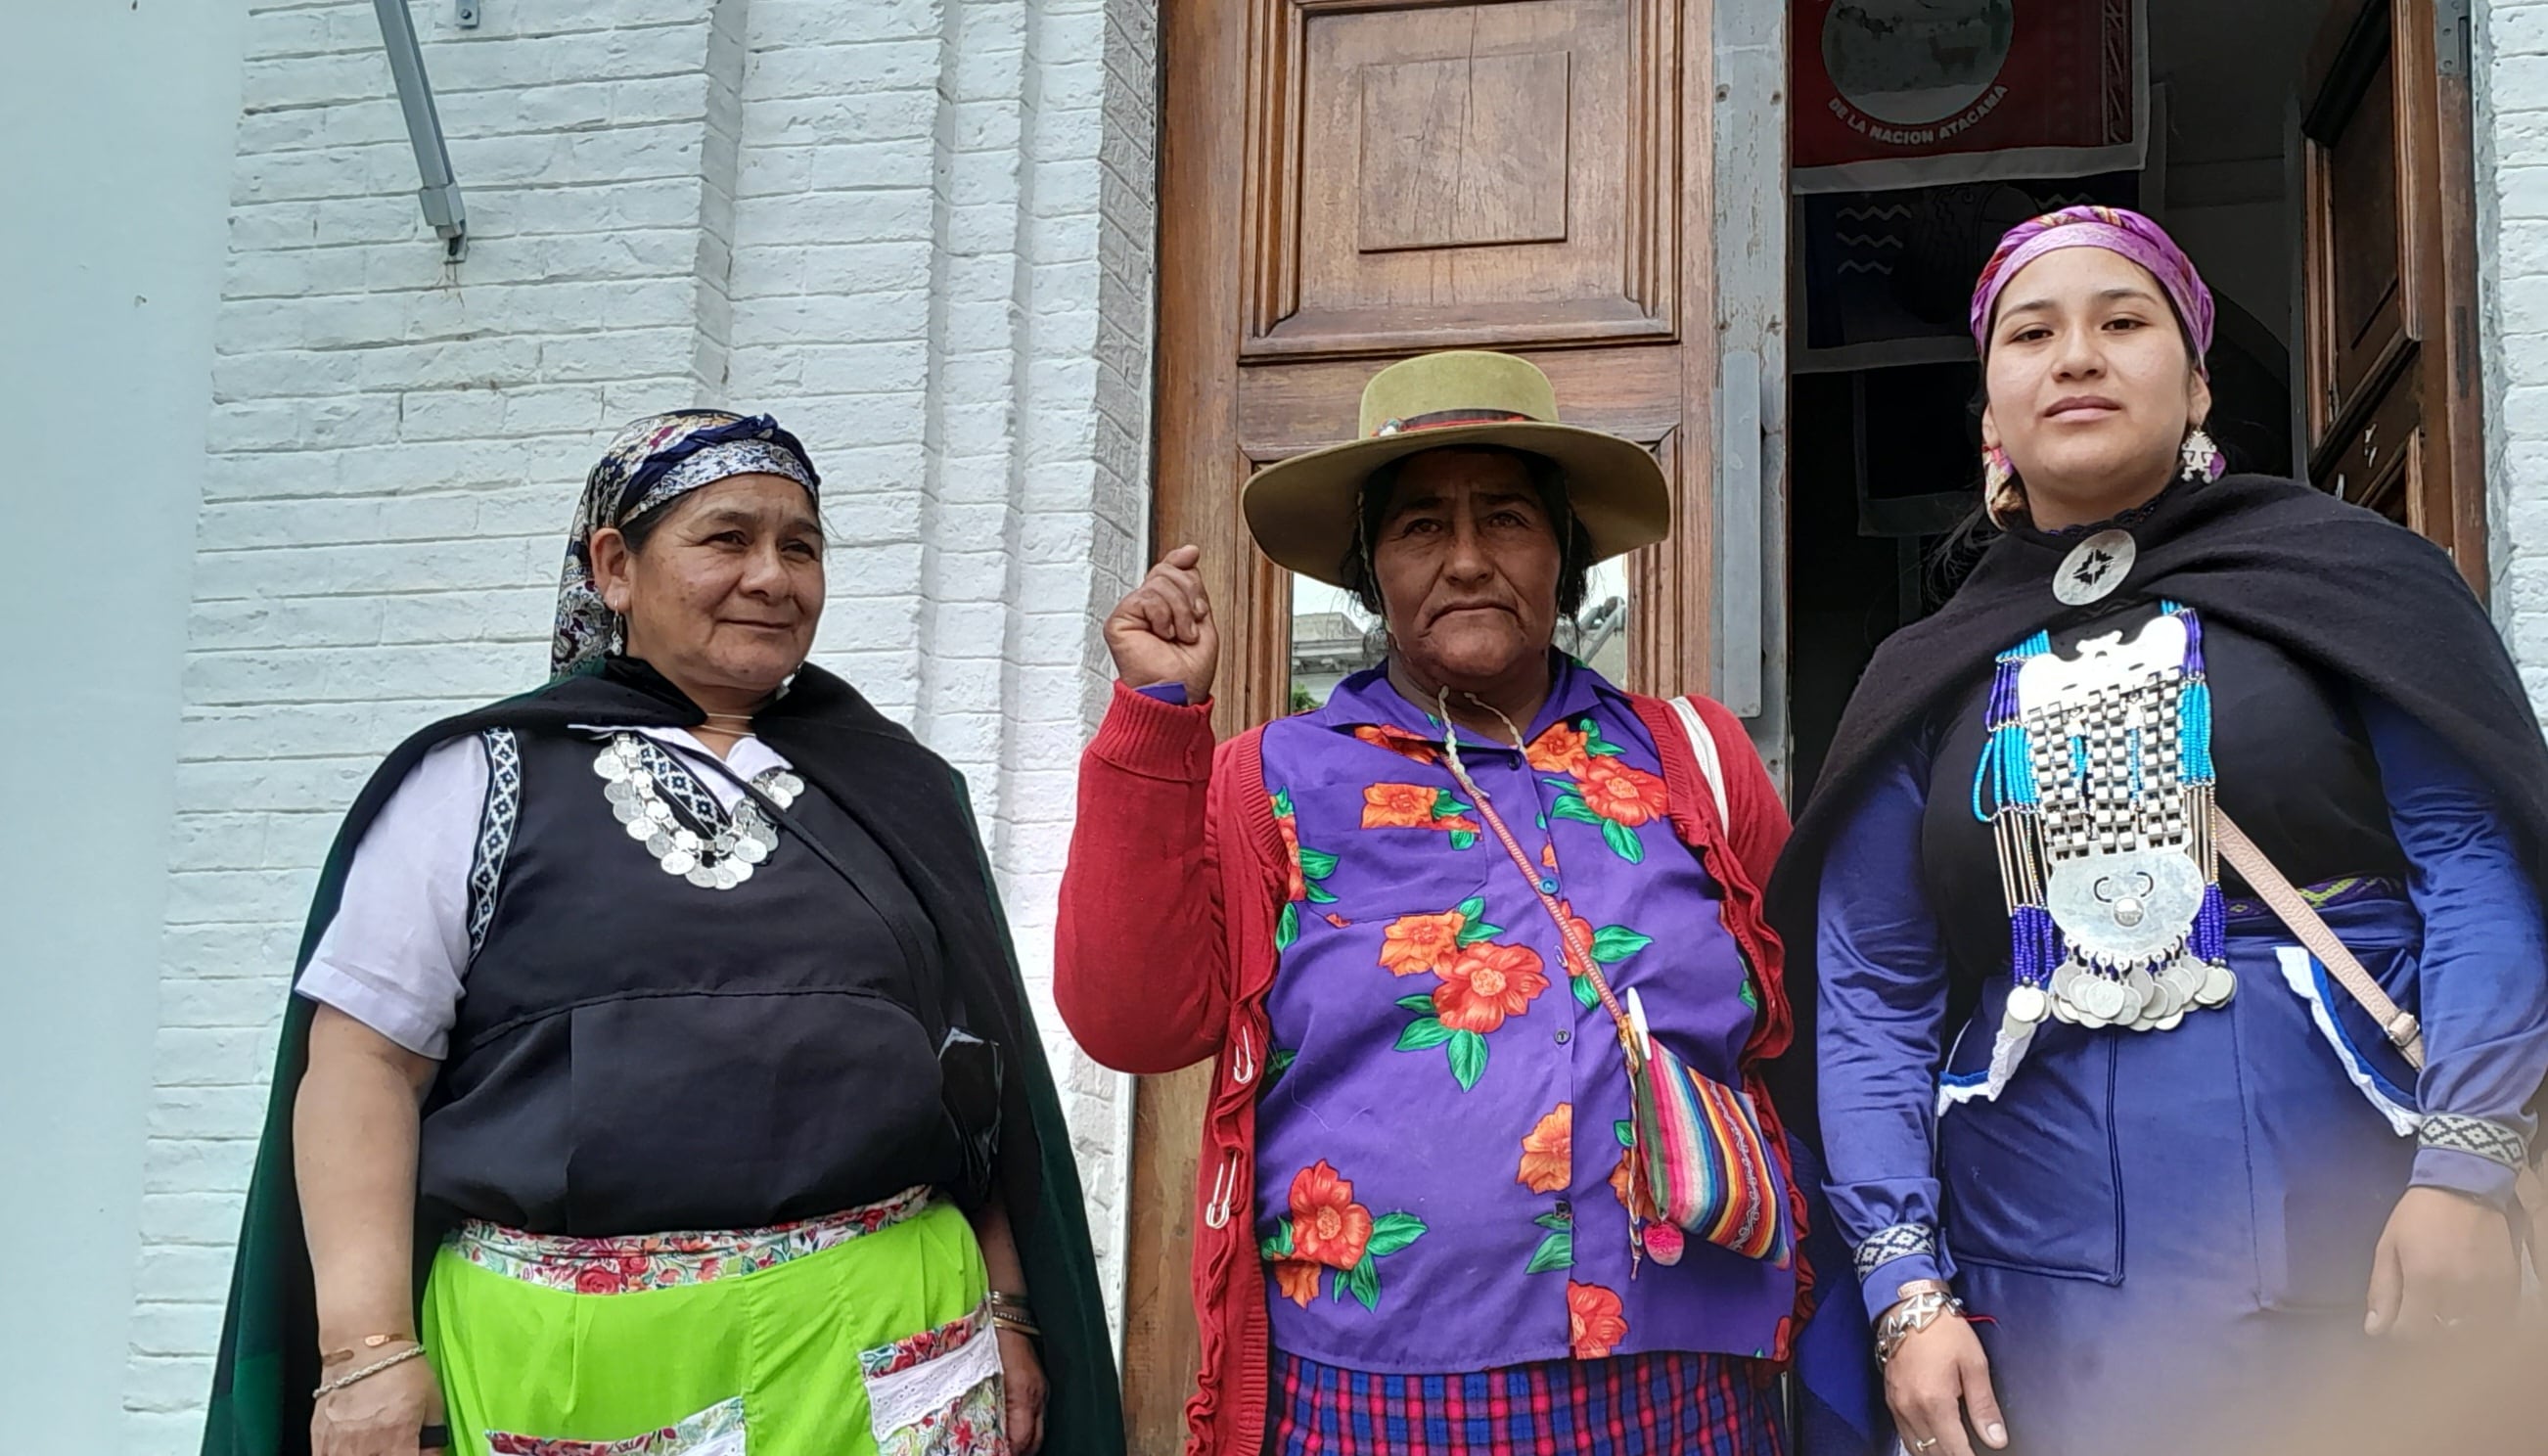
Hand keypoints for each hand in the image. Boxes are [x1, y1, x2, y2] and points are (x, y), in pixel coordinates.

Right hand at [310, 1349, 445, 1455]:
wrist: (363, 1345)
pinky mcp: (319, 1439)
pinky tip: (351, 1448)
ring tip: (374, 1446)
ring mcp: (338, 1445)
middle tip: (392, 1447)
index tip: (414, 1453)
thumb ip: (432, 1435)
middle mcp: (365, 1446)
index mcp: (397, 1438)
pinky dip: (339, 1455)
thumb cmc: (398, 1366)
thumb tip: (434, 1454)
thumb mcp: (432, 1400)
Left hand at [996, 1324, 1047, 1455]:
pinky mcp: (1041, 1383)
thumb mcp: (985, 1377)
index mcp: (1023, 1396)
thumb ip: (990, 1407)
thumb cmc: (993, 1343)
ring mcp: (1042, 1390)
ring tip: (1008, 1445)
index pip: (1022, 1440)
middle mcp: (1037, 1396)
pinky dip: (1028, 1425)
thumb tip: (989, 1431)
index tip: (998, 1454)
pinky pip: (1039, 1413)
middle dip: (1021, 1452)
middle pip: (1035, 1440)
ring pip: (1039, 1428)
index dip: (1010, 1452)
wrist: (1009, 1317)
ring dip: (1025, 1440)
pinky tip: (1016, 1425)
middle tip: (1004, 1453)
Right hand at [1102, 545, 1217, 703]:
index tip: (1191, 554)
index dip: (1180, 561)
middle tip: (1192, 624)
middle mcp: (1146, 608)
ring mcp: (1131, 613)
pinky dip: (1163, 616)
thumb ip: (1192, 586)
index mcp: (1164, 607)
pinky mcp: (1119, 621)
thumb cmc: (1188, 671)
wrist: (1177, 694)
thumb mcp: (1199, 618)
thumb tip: (1189, 552)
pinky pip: (1147, 597)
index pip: (1168, 570)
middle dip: (1189, 595)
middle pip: (1167, 572)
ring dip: (1180, 612)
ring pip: (1160, 583)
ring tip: (1179, 636)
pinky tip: (1162, 635)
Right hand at [1884, 1310, 2005, 1455]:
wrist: (1909, 1308)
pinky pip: (1904, 1434)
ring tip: (1956, 1450)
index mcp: (1934, 1402)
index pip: (1954, 1450)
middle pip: (1933, 1454)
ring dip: (1935, 1454)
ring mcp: (1897, 1406)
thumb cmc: (1944, 1330)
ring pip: (1915, 1449)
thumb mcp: (1974, 1364)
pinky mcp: (1890, 1400)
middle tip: (1970, 1453)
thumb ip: (1984, 1406)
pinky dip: (1920, 1444)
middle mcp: (1911, 1409)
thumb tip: (1996, 1439)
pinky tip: (1935, 1442)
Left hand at [2365, 1185, 2520, 1337]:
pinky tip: (2468, 1300)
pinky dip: (2481, 1316)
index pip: (2413, 1331)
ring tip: (2445, 1302)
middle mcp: (2458, 1289)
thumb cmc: (2418, 1215)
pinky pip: (2495, 1318)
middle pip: (2441, 1334)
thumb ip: (2382, 1289)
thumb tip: (2375, 1329)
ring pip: (2469, 1329)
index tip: (2401, 1317)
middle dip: (2428, 1327)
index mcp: (2424, 1280)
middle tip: (2422, 1308)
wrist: (2464, 1186)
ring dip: (2454, 1322)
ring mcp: (2487, 1289)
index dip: (2402, 1329)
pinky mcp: (2508, 1285)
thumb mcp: (2388, 1247)